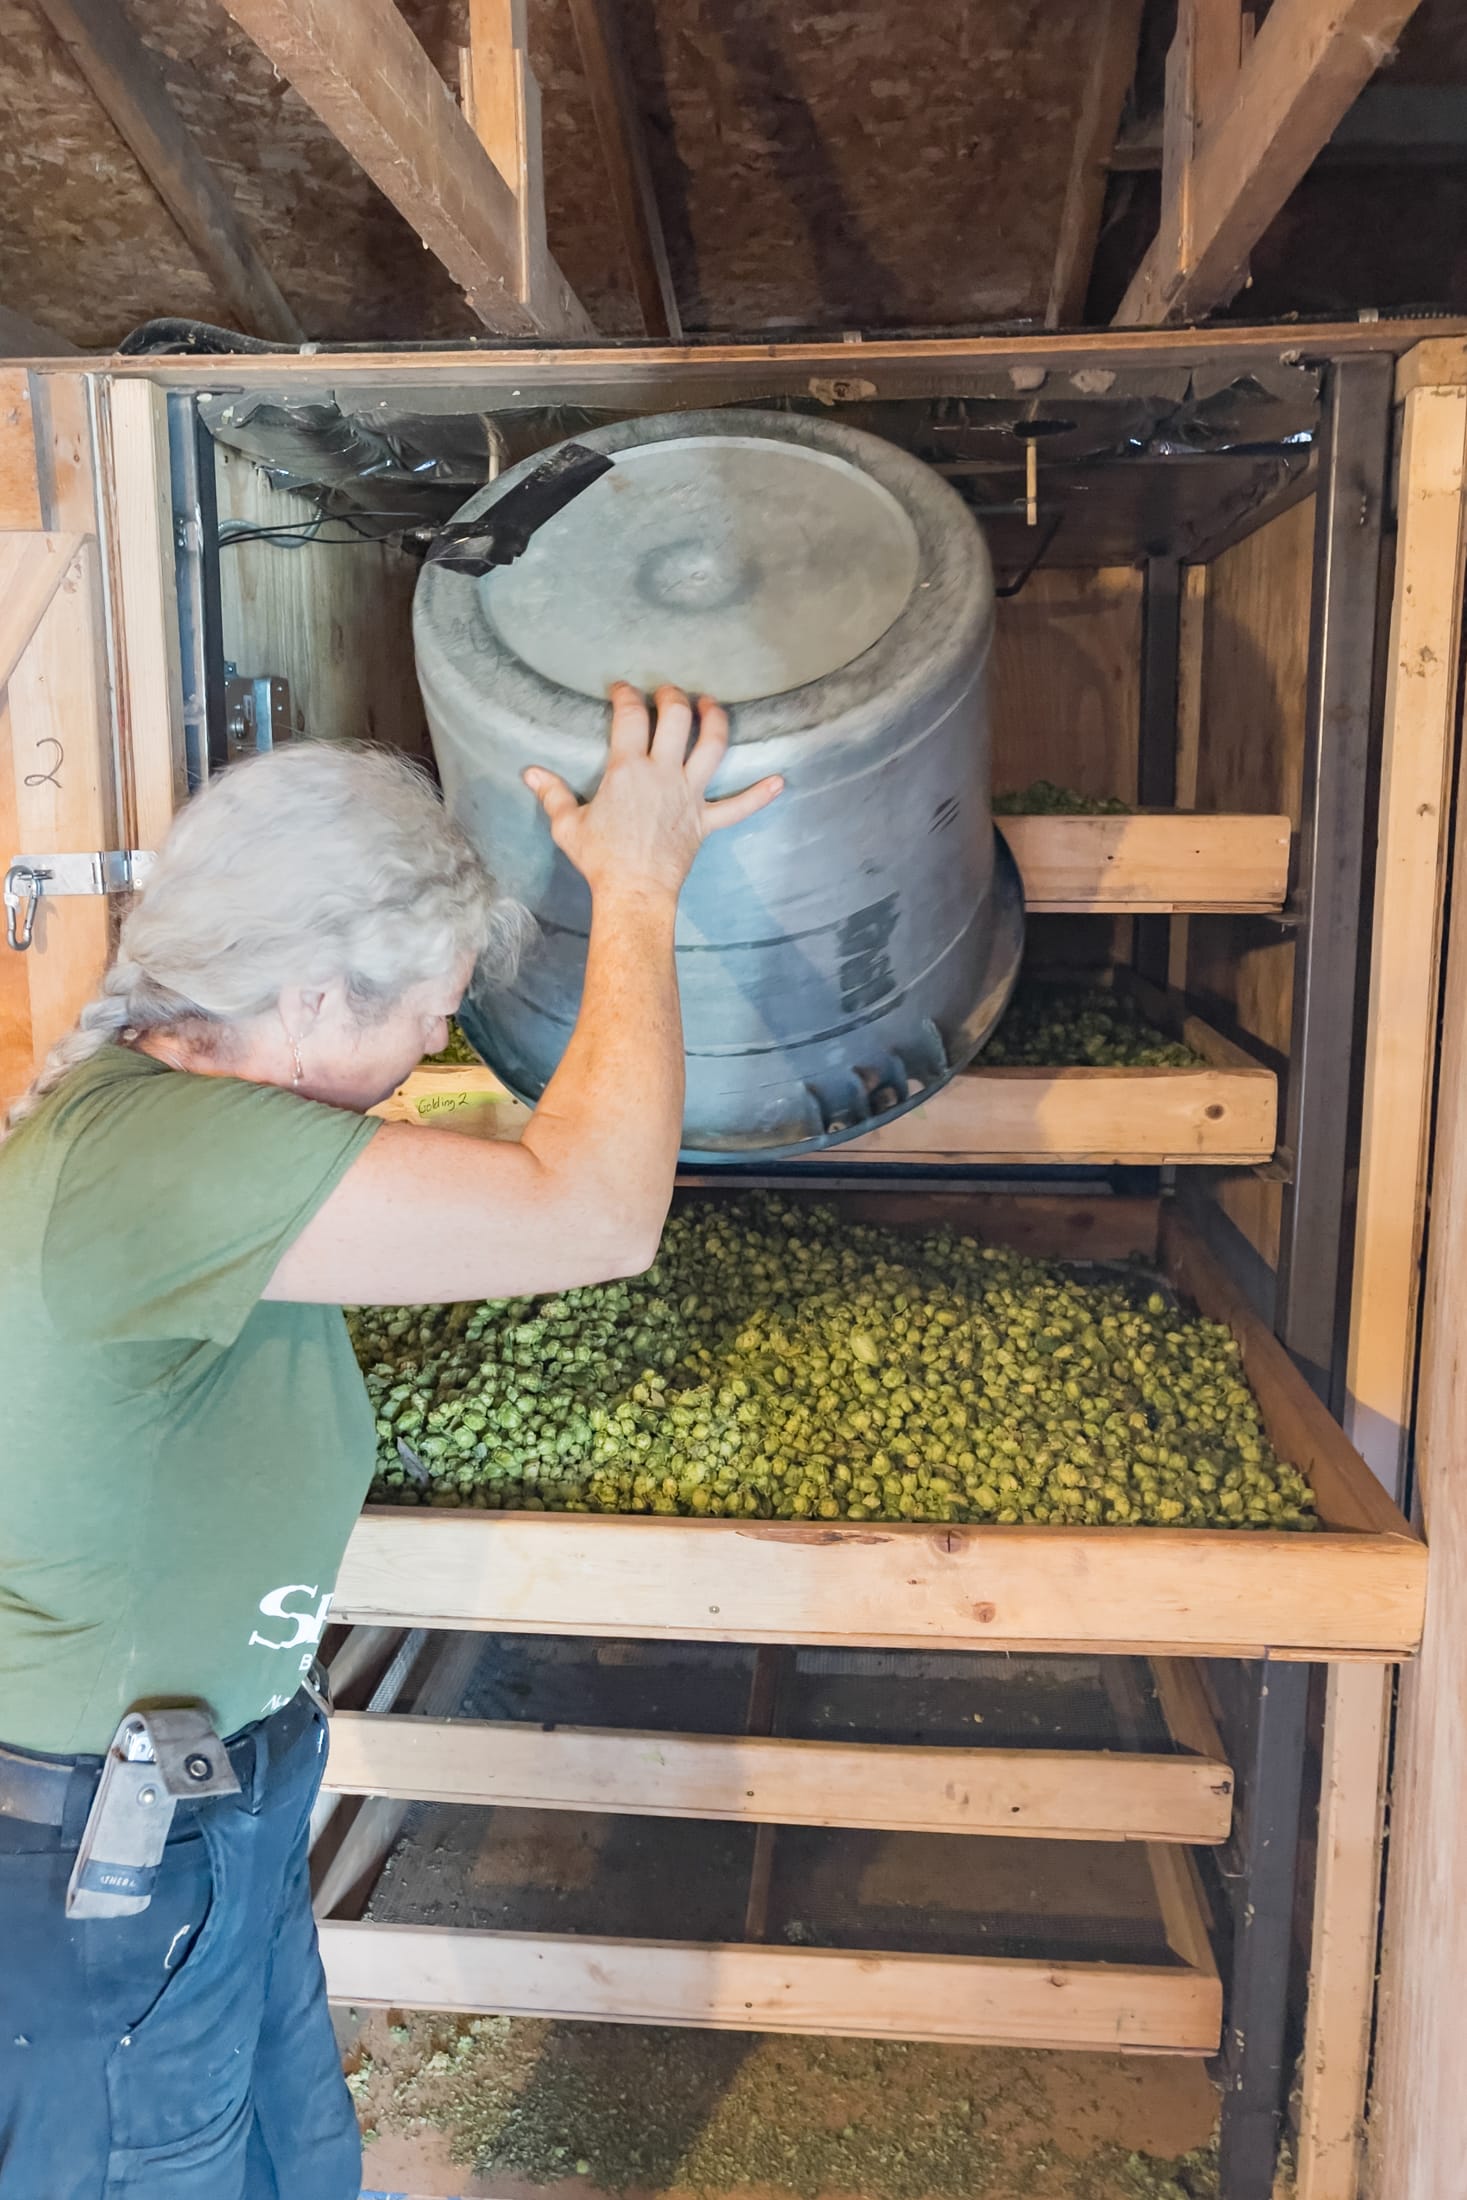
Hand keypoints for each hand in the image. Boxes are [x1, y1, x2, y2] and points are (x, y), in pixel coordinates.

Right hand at [523, 683, 782, 900]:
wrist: (633, 892)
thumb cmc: (599, 859)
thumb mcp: (567, 825)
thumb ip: (550, 793)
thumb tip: (529, 772)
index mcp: (627, 769)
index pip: (629, 716)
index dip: (625, 695)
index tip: (622, 689)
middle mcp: (663, 774)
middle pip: (676, 719)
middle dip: (673, 697)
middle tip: (668, 692)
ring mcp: (689, 796)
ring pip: (712, 747)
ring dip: (716, 720)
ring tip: (712, 705)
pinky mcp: (705, 821)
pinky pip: (738, 807)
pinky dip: (760, 795)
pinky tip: (780, 782)